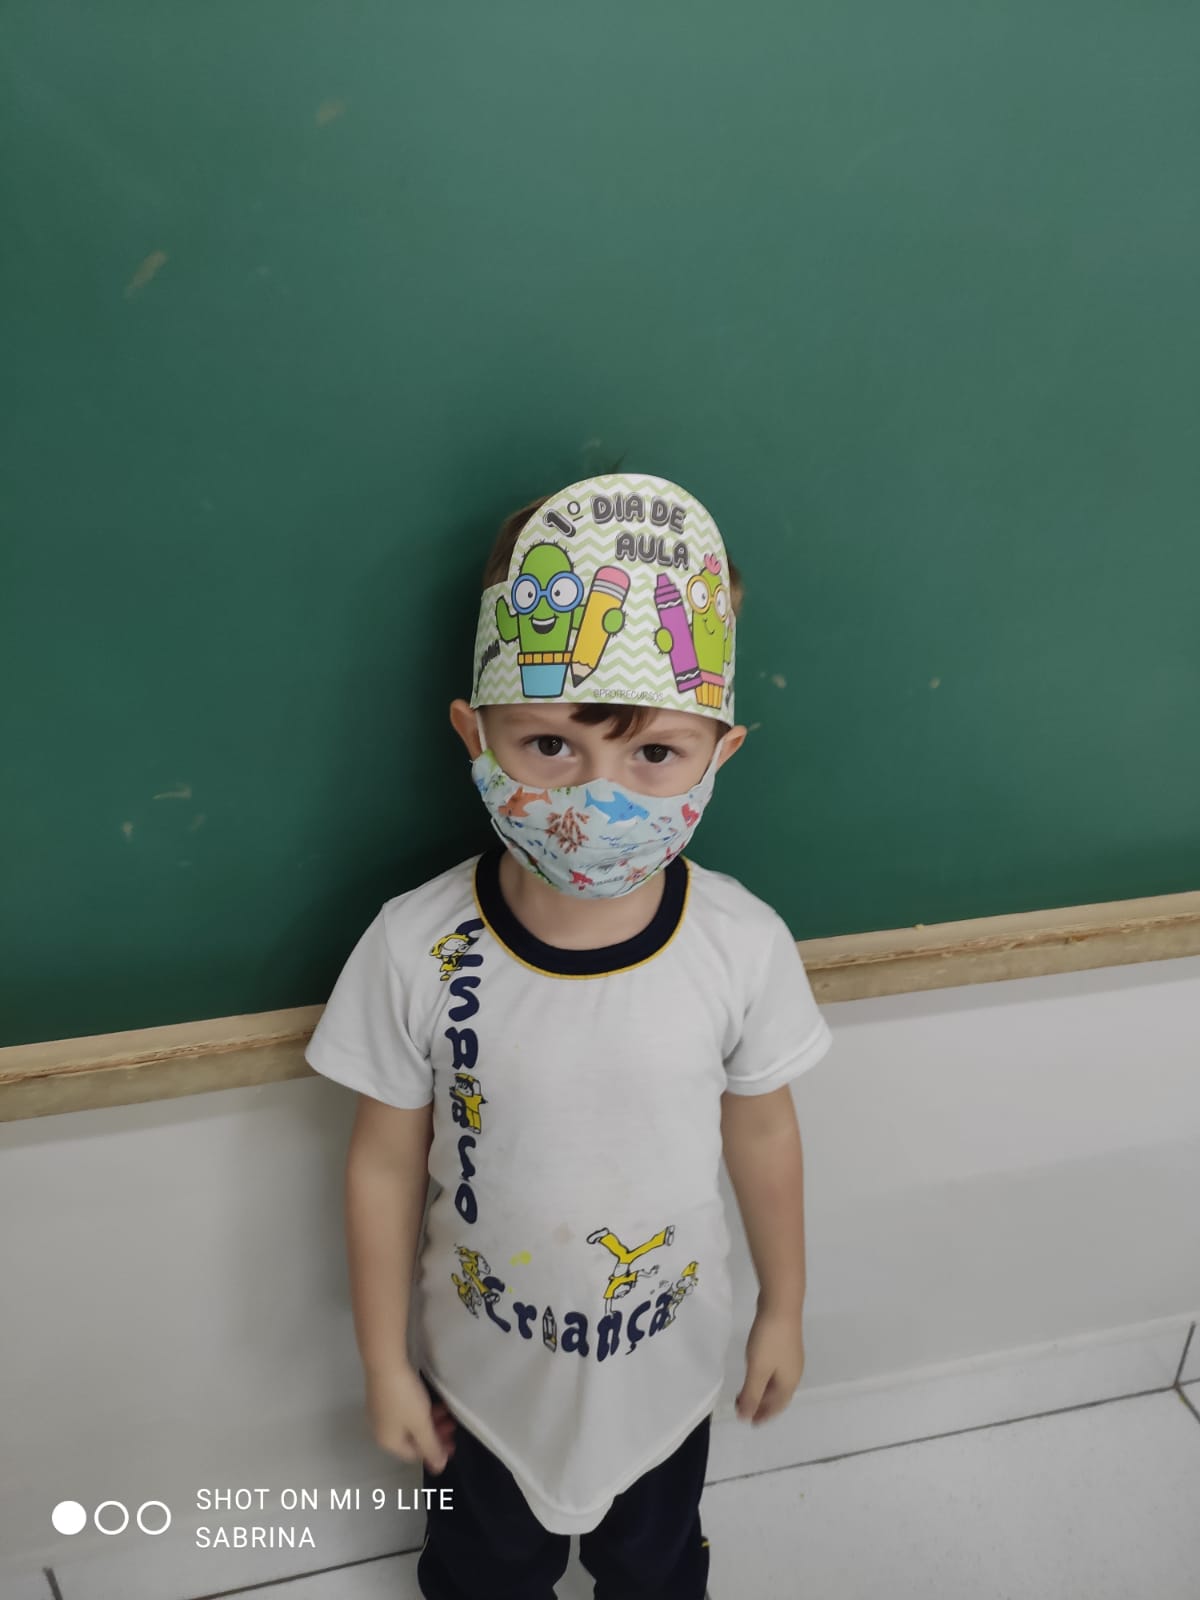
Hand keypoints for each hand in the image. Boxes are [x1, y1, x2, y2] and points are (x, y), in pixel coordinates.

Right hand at [365, 1363, 456, 1474]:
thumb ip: (431, 1446)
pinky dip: (420, 1411)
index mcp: (388, 1441)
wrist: (385, 1363)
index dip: (435, 1452)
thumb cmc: (404, 1397)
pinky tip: (433, 1402)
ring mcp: (380, 1412)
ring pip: (409, 1424)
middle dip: (434, 1435)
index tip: (453, 1443)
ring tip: (447, 1413)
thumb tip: (438, 1468)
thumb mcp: (421, 1424)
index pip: (414, 1455)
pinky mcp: (383, 1396)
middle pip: (412, 1439)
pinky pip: (404, 1411)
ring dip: (430, 1421)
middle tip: (452, 1426)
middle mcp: (381, 1430)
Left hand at [736, 1303, 804, 1424]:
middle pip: (778, 1396)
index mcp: (789, 1382)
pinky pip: (775, 1370)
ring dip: (762, 1391)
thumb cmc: (769, 1340)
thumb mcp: (758, 1370)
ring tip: (746, 1393)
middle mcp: (794, 1373)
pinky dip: (764, 1377)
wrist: (781, 1305)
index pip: (777, 1406)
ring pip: (776, 1382)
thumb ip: (751, 1395)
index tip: (750, 1422)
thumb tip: (746, 1418)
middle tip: (744, 1409)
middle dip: (762, 1405)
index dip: (764, 1415)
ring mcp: (791, 1358)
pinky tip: (755, 1371)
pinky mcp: (785, 1345)